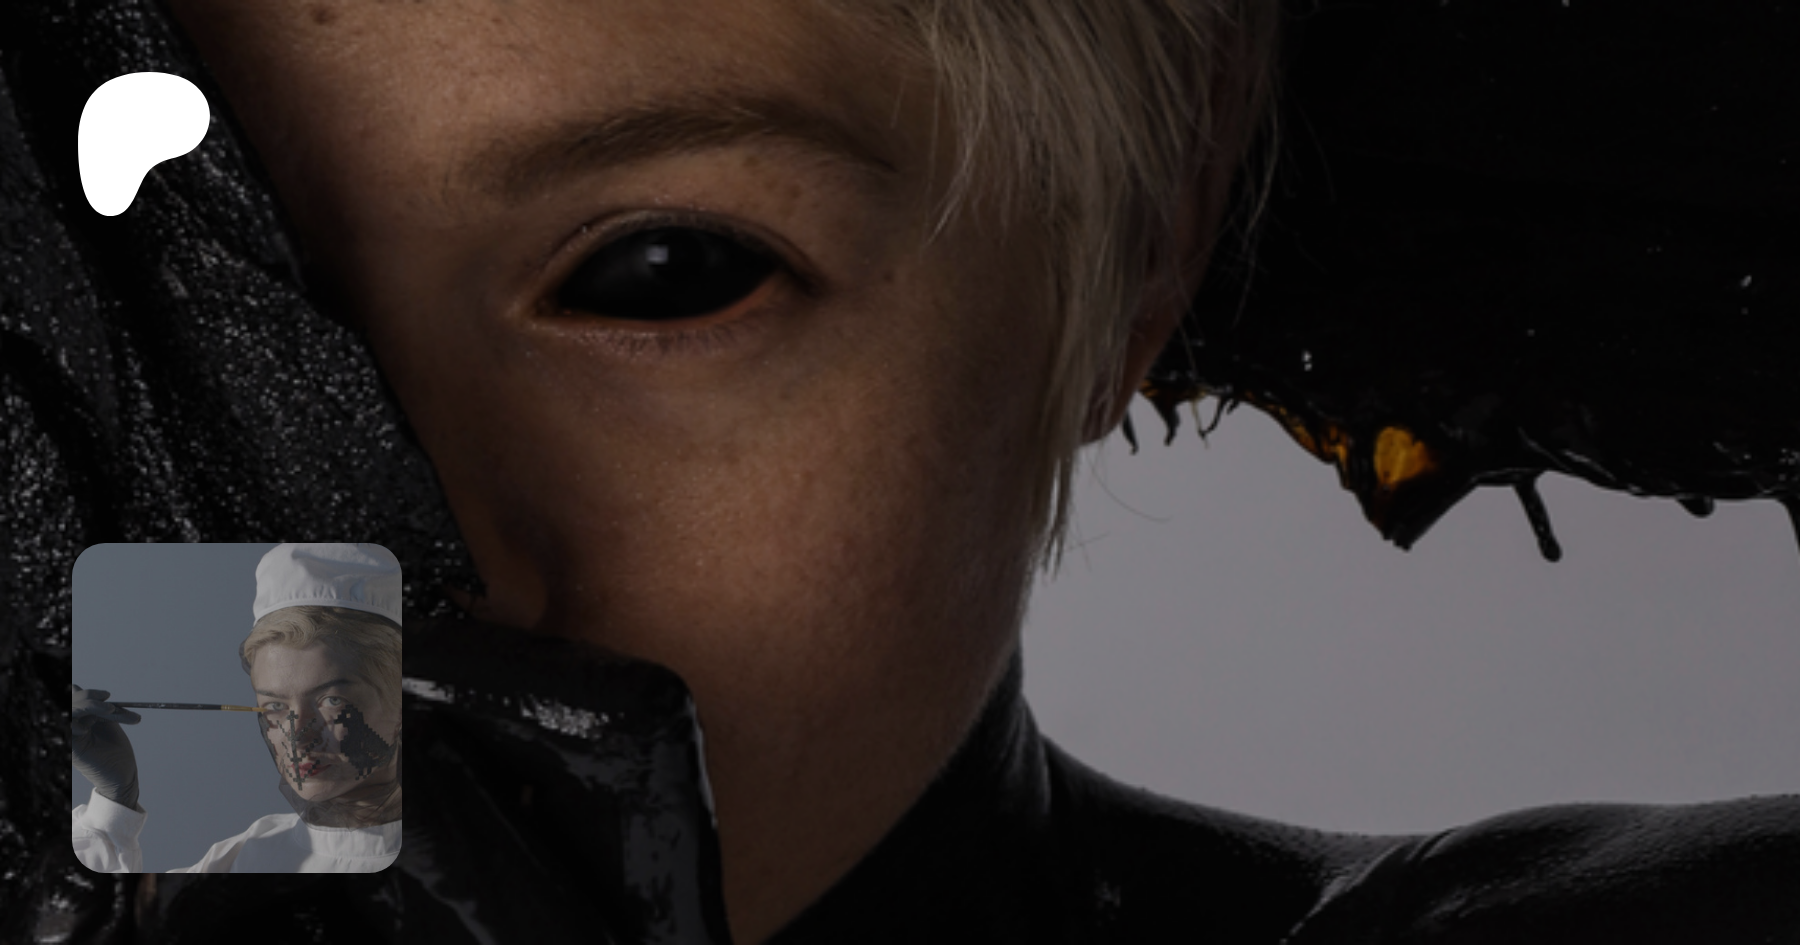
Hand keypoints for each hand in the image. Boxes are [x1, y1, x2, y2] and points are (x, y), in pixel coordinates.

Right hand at [70, 684, 141, 809]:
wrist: (123, 774)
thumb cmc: (116, 751)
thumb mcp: (107, 722)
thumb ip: (95, 707)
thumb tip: (76, 687)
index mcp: (78, 721)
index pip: (73, 699)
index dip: (87, 694)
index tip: (108, 695)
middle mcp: (71, 728)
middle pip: (69, 703)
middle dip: (89, 699)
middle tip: (111, 706)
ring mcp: (70, 738)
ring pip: (69, 712)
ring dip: (89, 707)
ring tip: (110, 711)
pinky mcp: (71, 749)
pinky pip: (65, 730)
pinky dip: (74, 725)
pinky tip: (87, 729)